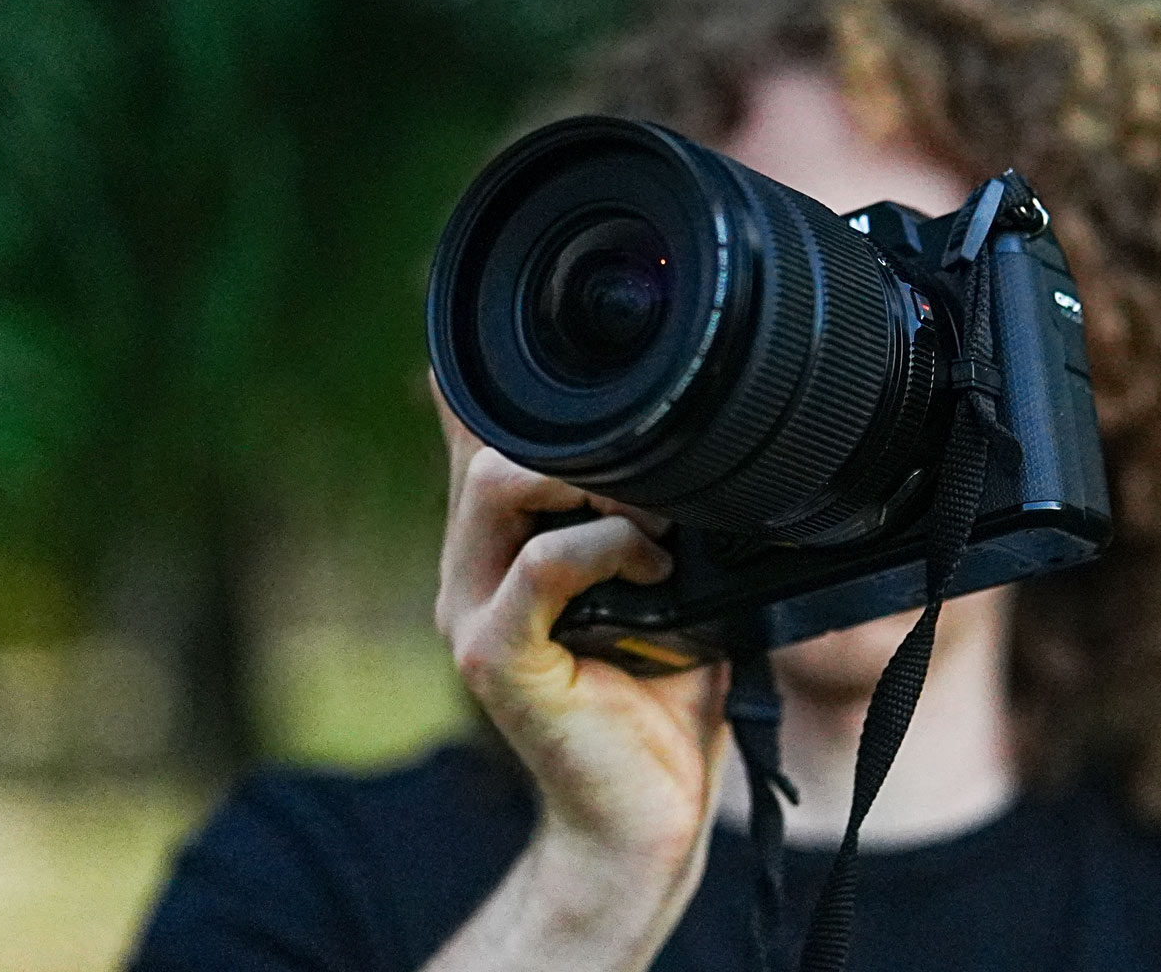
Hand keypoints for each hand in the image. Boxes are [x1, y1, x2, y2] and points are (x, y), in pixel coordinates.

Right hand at [429, 373, 728, 872]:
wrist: (646, 816)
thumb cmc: (660, 700)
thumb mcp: (664, 583)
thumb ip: (649, 515)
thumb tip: (692, 446)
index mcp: (498, 547)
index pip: (475, 435)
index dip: (497, 382)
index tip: (559, 344)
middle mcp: (469, 572)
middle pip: (486, 445)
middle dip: (577, 436)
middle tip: (661, 469)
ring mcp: (473, 614)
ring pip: (498, 488)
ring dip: (593, 482)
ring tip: (659, 521)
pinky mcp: (496, 658)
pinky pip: (541, 567)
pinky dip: (606, 547)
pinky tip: (654, 563)